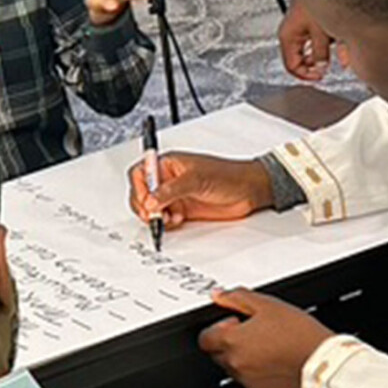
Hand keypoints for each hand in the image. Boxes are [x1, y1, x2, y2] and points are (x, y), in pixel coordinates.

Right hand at [128, 152, 274, 231]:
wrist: (249, 191)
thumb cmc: (228, 175)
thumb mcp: (196, 179)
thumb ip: (171, 190)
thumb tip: (150, 201)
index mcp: (168, 164)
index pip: (141, 173)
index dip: (139, 188)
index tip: (146, 201)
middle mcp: (169, 180)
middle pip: (142, 193)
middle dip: (143, 206)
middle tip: (152, 214)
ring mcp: (175, 196)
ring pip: (152, 208)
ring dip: (155, 216)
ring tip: (167, 218)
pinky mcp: (183, 210)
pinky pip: (165, 219)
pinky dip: (166, 223)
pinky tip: (176, 221)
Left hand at [197, 289, 337, 387]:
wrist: (322, 362)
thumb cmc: (299, 334)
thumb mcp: (267, 305)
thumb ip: (237, 297)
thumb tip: (218, 296)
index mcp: (232, 341)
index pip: (204, 337)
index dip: (218, 327)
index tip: (233, 322)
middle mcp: (235, 363)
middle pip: (217, 352)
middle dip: (228, 341)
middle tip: (252, 331)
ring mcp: (246, 379)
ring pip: (232, 366)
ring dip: (241, 356)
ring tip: (266, 344)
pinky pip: (248, 379)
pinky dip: (254, 370)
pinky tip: (272, 358)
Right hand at [276, 0, 334, 82]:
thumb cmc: (316, 0)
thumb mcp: (320, 33)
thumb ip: (321, 54)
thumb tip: (322, 67)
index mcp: (287, 37)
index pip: (291, 65)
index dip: (305, 75)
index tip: (319, 76)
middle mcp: (292, 32)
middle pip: (301, 58)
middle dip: (316, 65)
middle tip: (326, 69)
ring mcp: (302, 26)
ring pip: (312, 48)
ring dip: (326, 53)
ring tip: (338, 54)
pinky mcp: (312, 20)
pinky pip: (318, 38)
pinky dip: (329, 42)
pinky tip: (340, 43)